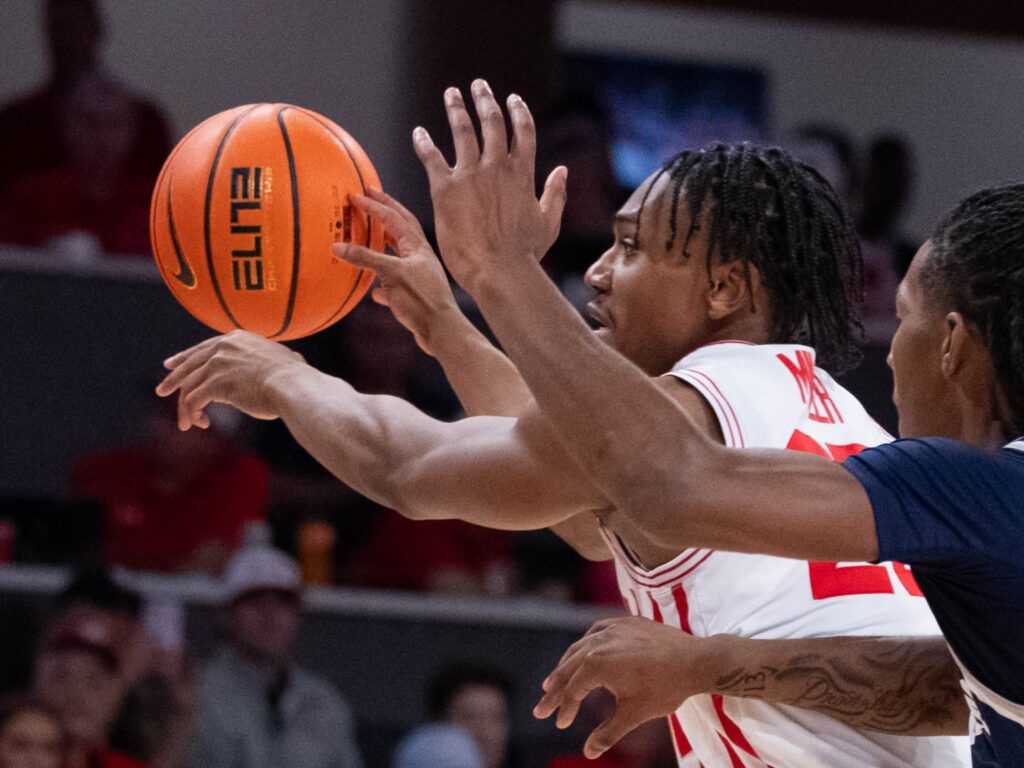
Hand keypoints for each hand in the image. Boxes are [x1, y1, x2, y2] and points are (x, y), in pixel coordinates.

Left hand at [156, 331, 306, 428]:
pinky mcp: (214, 384)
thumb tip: (295, 359)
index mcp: (237, 339)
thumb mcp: (284, 358)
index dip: (184, 357)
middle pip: (188, 364)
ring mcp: (217, 365)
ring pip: (189, 387)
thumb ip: (277, 358)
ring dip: (184, 408)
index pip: (203, 347)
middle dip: (173, 379)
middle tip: (161, 390)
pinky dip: (193, 414)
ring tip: (185, 424)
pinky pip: (194, 401)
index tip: (170, 364)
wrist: (292, 385)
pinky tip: (200, 423)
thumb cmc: (295, 377)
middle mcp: (223, 348)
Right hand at [333, 188, 461, 354]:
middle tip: (370, 197)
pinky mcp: (414, 296)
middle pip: (401, 227)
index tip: (356, 195)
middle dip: (385, 210)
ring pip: (398, 253)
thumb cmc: (422, 299)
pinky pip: (395, 284)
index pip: (392, 217)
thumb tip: (338, 246)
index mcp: (416, 246)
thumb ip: (365, 259)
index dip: (374, 205)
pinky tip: (375, 290)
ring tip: (370, 235)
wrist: (441, 331)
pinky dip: (383, 282)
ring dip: (384, 242)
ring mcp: (418, 275)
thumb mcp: (392, 274)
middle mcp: (419, 256)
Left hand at [413, 78, 567, 290]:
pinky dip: (424, 142)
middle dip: (485, 99)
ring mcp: (470, 175)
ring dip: (456, 109)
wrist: (498, 270)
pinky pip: (431, 157)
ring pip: (462, 130)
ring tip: (452, 94)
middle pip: (492, 122)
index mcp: (523, 173)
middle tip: (478, 85)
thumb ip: (555, 194)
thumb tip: (562, 171)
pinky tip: (419, 132)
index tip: (512, 99)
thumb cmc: (525, 254)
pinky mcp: (444, 188)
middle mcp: (497, 166)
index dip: (518, 111)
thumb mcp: (548, 223)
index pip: (523, 130)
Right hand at [534, 616, 713, 758]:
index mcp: (595, 663)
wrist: (695, 660)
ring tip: (554, 679)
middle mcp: (598, 641)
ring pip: (580, 647)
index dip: (564, 709)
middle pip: (568, 668)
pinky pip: (597, 630)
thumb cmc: (664, 688)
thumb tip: (588, 753)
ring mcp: (612, 629)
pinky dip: (585, 642)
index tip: (560, 724)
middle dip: (554, 689)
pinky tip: (584, 649)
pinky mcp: (626, 622)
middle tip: (542, 706)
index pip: (572, 691)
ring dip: (566, 665)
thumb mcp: (633, 714)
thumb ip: (608, 733)